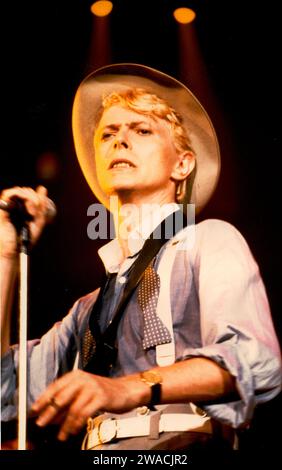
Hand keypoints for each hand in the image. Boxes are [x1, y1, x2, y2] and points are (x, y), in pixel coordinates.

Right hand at [0, 185, 50, 257]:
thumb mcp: (38, 221)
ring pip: (18, 190)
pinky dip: (19, 195)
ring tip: (32, 211)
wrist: (16, 250)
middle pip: (24, 190)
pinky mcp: (2, 209)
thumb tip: (42, 188)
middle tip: (36, 212)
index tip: (39, 210)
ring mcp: (7, 206)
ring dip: (29, 197)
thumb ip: (41, 205)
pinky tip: (26, 207)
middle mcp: (13, 205)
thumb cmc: (24, 238)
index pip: (28, 193)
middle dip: (34, 198)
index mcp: (21, 207)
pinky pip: (8, 193)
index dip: (37, 197)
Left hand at [31, 370, 147, 440]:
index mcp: (76, 375)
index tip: (34, 410)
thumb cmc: (102, 393)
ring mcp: (92, 387)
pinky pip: (85, 413)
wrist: (125, 391)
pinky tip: (73, 430)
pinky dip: (77, 424)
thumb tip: (50, 416)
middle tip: (41, 423)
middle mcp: (83, 378)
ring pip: (73, 409)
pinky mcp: (101, 396)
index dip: (43, 399)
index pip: (55, 387)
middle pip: (61, 397)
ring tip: (61, 435)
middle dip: (49, 412)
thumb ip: (68, 403)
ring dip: (64, 424)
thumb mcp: (83, 394)